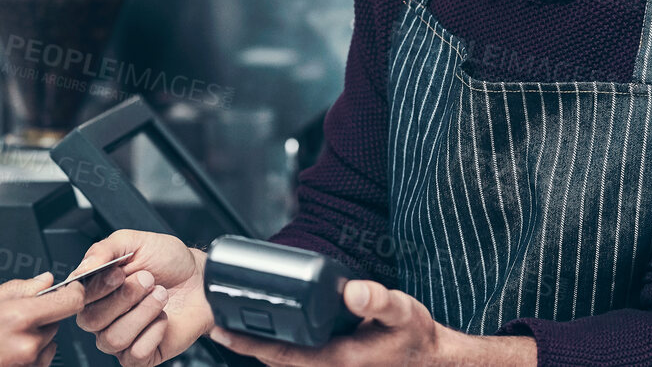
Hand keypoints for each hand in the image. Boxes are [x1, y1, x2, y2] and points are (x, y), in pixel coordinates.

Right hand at [0, 274, 85, 366]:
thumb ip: (18, 289)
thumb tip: (44, 280)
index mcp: (19, 317)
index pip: (69, 302)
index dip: (73, 292)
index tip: (70, 288)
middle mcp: (28, 344)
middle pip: (57, 321)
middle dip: (42, 315)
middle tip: (13, 316)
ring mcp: (29, 364)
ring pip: (49, 342)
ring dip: (35, 336)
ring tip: (3, 337)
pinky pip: (39, 361)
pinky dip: (29, 354)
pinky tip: (4, 351)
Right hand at [72, 230, 211, 366]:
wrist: (201, 279)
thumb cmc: (168, 261)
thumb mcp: (134, 242)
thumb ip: (103, 250)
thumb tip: (82, 268)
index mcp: (95, 289)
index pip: (77, 298)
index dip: (96, 288)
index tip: (118, 274)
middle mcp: (103, 316)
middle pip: (92, 321)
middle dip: (124, 298)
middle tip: (147, 280)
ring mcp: (121, 337)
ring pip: (113, 339)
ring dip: (142, 313)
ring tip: (160, 295)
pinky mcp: (142, 355)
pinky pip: (136, 354)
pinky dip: (154, 333)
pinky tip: (163, 319)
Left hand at [205, 279, 534, 366]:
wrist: (435, 361)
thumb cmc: (418, 340)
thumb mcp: (404, 314)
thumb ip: (380, 301)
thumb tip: (354, 291)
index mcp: (336, 361)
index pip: (280, 356)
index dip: (248, 342)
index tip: (220, 328)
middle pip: (273, 359)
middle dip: (245, 340)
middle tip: (216, 317)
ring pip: (283, 360)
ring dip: (259, 343)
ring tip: (233, 318)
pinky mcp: (332, 362)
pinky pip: (296, 357)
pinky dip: (278, 344)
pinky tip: (270, 326)